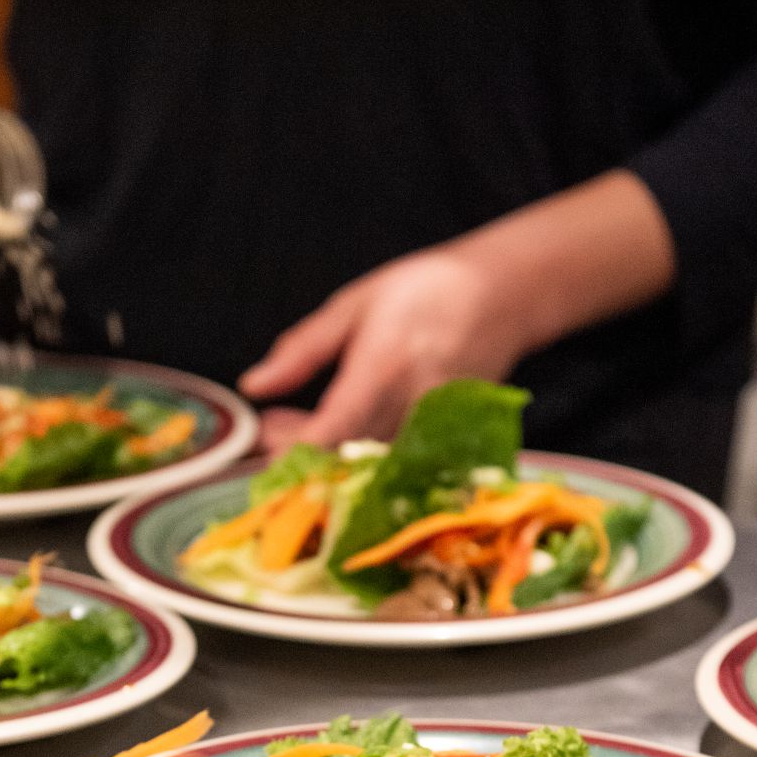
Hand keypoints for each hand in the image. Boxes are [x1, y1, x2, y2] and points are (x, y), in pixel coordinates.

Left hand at [239, 245, 530, 449]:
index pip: (333, 428)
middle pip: (344, 456)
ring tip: (297, 423)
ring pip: (367, 465)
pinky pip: (394, 463)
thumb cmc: (423, 291)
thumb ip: (302, 350)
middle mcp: (411, 404)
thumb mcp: (352, 306)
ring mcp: (433, 428)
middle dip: (297, 452)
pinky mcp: (447, 440)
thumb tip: (255, 385)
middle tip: (271, 427)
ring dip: (324, 454)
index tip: (262, 440)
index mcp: (383, 365)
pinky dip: (358, 456)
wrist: (502, 296)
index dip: (293, 448)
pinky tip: (338, 433)